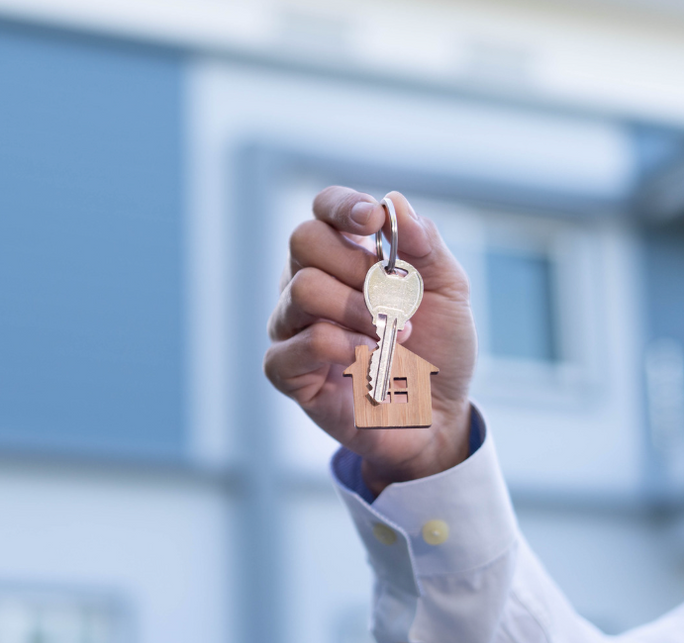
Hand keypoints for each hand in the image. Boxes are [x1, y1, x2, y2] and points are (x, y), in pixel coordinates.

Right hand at [263, 187, 477, 494]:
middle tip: (393, 299)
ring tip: (391, 336)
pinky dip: (342, 348)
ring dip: (357, 310)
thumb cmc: (438, 350)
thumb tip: (393, 203)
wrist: (438, 416)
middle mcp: (308, 283)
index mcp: (343, 255)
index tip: (373, 222)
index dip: (343, 206)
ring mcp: (291, 326)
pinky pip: (299, 343)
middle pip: (304, 240)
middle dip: (358, 265)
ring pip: (303, 289)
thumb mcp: (448, 291)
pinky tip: (368, 361)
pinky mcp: (287, 370)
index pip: (323, 209)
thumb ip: (425, 245)